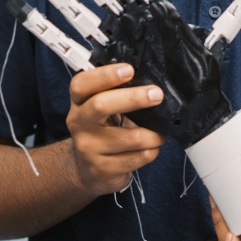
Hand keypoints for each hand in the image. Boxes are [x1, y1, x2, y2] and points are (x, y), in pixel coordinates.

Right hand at [66, 62, 166, 196]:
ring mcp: (89, 149)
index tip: (129, 69)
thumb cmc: (101, 131)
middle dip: (134, 98)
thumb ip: (116, 92)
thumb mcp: (99, 109)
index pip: (82, 84)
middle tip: (157, 94)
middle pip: (101, 105)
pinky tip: (152, 147)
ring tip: (161, 132)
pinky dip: (153, 150)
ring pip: (131, 137)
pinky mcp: (103, 169)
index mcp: (79, 102)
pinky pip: (139, 157)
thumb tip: (149, 81)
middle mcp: (79, 123)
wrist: (87, 170)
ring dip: (154, 134)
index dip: (105, 75)